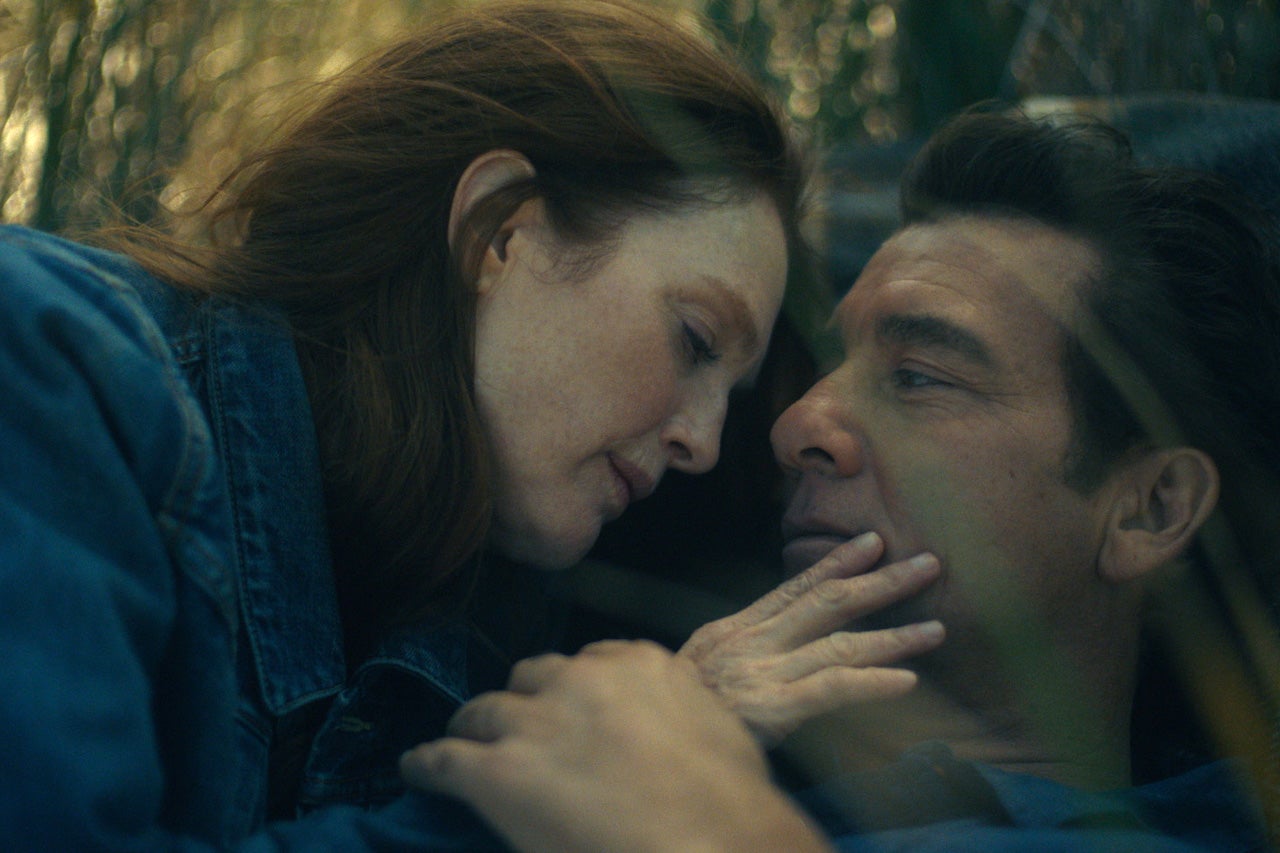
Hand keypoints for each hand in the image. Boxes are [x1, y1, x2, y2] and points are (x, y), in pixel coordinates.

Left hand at [400, 640, 832, 852]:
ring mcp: (535, 723)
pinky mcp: (497, 773)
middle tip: (525, 736)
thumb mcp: (717, 728)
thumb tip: (670, 722)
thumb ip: (678, 706)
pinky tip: (417, 771)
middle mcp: (580, 679)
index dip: (574, 690)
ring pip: (482, 712)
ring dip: (475, 731)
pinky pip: (444, 759)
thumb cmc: (732, 806)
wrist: (713, 848)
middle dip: (526, 704)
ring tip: (464, 747)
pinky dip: (427, 765)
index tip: (571, 709)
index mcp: (637, 664)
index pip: (589, 660)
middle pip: (531, 678)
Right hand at [679, 532, 943, 745]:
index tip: (873, 542)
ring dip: (893, 636)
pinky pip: (831, 688)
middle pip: (828, 603)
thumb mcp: (700, 669)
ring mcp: (764, 673)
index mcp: (737, 629)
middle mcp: (754, 642)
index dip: (838, 562)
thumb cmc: (674, 711)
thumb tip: (776, 645)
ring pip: (840, 644)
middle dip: (882, 581)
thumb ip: (741, 653)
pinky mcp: (772, 708)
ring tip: (936, 630)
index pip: (795, 586)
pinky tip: (907, 680)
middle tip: (929, 564)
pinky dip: (872, 682)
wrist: (640, 740)